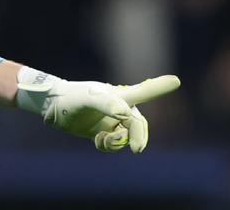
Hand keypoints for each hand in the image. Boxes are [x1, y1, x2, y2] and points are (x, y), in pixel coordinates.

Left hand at [17, 72, 179, 152]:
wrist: (52, 107)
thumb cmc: (71, 97)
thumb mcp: (88, 98)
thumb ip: (107, 104)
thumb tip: (126, 114)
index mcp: (118, 95)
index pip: (144, 91)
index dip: (160, 87)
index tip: (176, 80)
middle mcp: (118, 107)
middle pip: (138, 124)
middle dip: (139, 136)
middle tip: (136, 149)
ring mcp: (111, 120)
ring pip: (127, 136)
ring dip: (118, 142)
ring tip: (102, 141)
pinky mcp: (103, 132)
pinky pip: (114, 144)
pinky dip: (108, 145)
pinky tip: (97, 141)